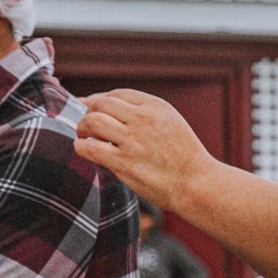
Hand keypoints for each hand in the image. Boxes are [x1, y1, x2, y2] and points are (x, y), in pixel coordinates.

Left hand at [74, 90, 218, 212]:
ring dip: (82, 128)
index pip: (118, 94)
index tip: (89, 107)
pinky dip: (81, 147)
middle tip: (84, 125)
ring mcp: (133, 140)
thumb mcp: (170, 122)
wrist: (196, 183)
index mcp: (155, 106)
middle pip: (101, 104)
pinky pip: (90, 148)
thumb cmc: (183, 156)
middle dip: (87, 112)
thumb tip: (109, 108)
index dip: (99, 100)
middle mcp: (143, 119)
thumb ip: (144, 113)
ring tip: (83, 136)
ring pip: (93, 121)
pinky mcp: (124, 163)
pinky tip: (83, 149)